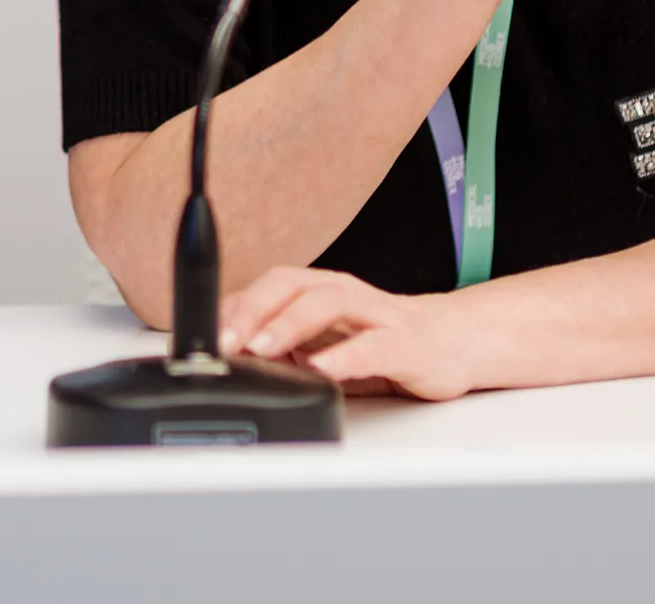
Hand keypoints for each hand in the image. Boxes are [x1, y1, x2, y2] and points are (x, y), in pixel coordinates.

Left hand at [219, 266, 474, 399]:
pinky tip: (323, 370)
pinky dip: (345, 357)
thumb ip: (282, 345)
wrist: (452, 344)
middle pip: (291, 285)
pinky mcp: (406, 344)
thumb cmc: (380, 340)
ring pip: (328, 304)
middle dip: (252, 310)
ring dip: (289, 325)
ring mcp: (376, 315)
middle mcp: (345, 294)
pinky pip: (374, 346)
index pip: (268, 286)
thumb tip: (231, 356)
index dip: (233, 305)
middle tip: (223, 340)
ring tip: (261, 348)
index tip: (202, 334)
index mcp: (319, 291)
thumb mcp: (323, 342)